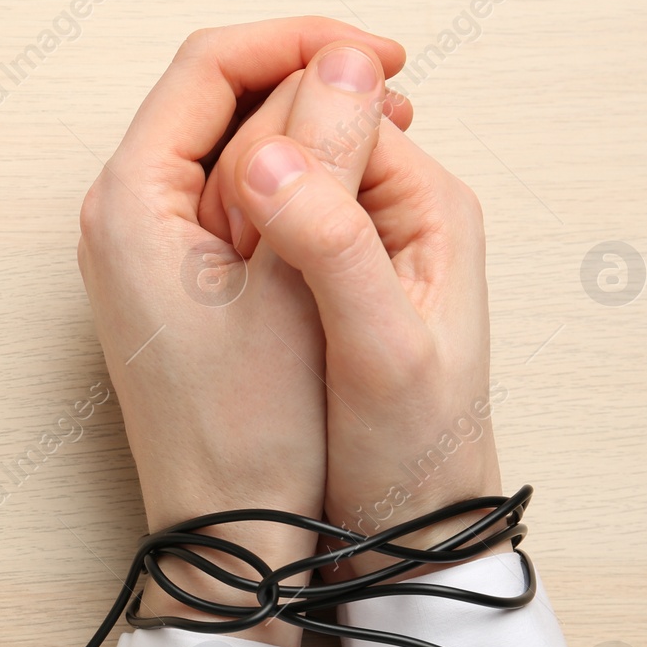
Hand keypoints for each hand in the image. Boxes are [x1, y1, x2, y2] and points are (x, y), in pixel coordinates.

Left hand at [78, 19, 409, 641]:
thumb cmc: (249, 440)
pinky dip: (289, 181)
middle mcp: (120, 217)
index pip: (207, 66)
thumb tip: (349, 65)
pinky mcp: (170, 281)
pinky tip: (346, 194)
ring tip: (385, 139)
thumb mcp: (297, 287)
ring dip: (305, 131)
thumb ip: (321, 162)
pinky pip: (228, 197)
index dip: (302, 41)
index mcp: (130, 204)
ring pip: (225, 145)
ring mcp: (141, 250)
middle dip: (308, 80)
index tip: (380, 55)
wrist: (227, 540)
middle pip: (211, 97)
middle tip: (394, 96)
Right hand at [226, 69, 501, 575]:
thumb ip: (333, 246)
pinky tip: (219, 298)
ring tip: (221, 285)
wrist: (408, 535)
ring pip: (272, 188)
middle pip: (297, 139)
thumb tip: (265, 155)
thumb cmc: (415, 453)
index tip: (226, 219)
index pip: (331, 112)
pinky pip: (262, 235)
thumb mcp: (380, 350)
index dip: (265, 145)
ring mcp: (356, 249)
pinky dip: (230, 253)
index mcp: (427, 206)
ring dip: (230, 219)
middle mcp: (395, 214)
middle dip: (243, 181)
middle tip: (226, 262)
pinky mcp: (321, 287)